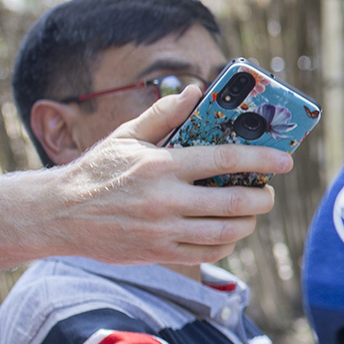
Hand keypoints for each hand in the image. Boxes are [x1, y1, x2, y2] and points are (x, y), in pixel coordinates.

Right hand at [43, 85, 292, 264]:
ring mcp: (162, 230)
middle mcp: (165, 200)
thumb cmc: (98, 171)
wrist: (58, 214)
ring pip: (225, 232)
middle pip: (234, 202)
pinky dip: (225, 244)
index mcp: (161, 166)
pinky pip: (206, 253)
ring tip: (250, 212)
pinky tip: (227, 233)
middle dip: (261, 198)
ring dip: (247, 223)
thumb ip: (164, 114)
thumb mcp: (127, 136)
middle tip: (267, 192)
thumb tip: (196, 91)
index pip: (225, 161)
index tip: (285, 160)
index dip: (262, 160)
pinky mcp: (158, 252)